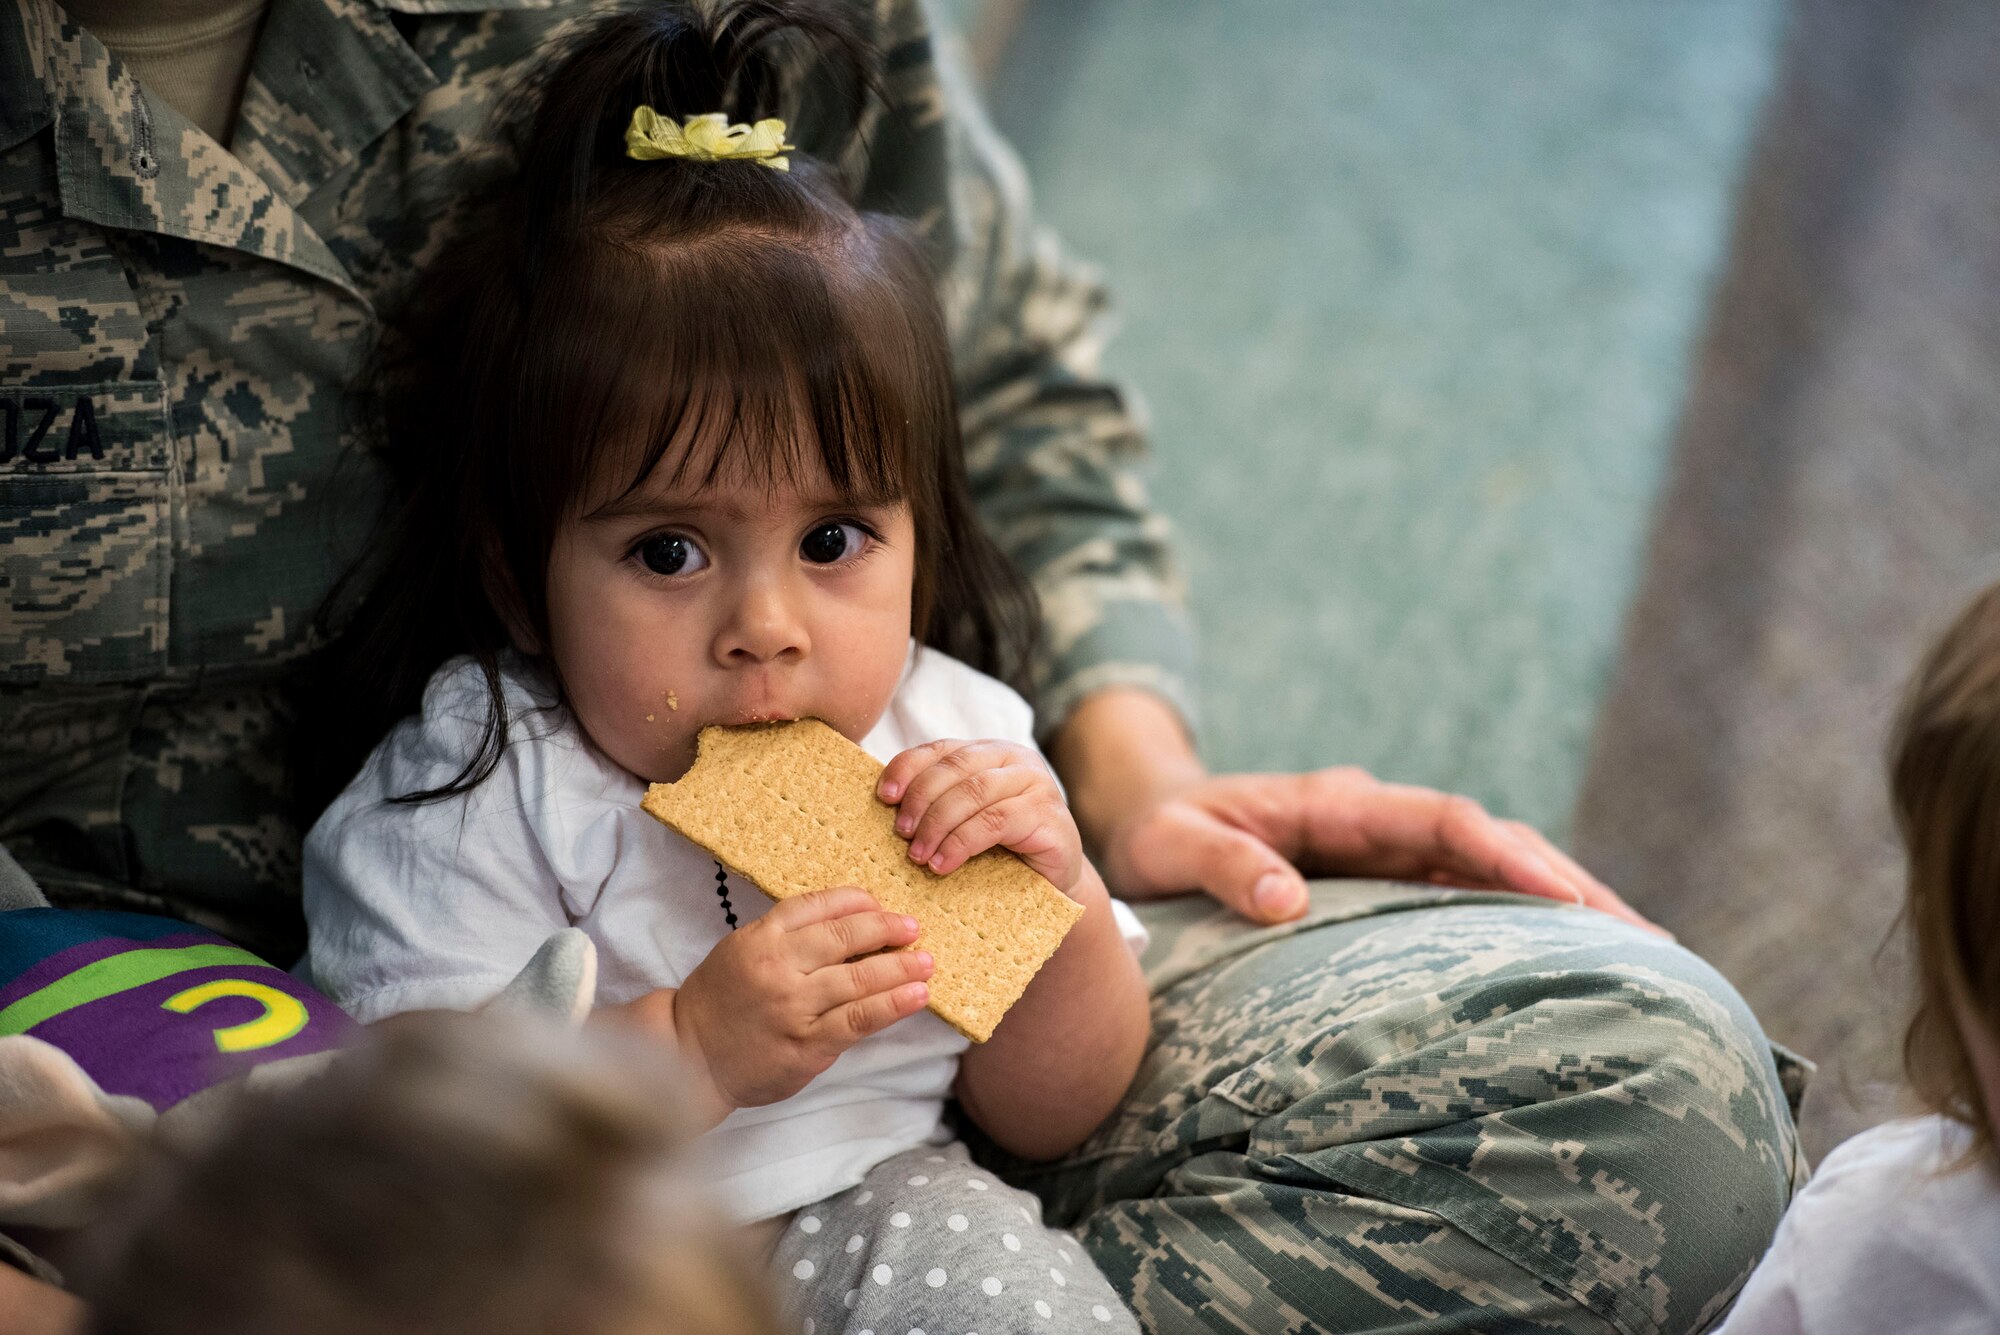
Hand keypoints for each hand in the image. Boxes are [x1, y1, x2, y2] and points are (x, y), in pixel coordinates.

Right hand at [672, 888, 934, 1109]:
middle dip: (886, 929)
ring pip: (859, 980)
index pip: (818, 906)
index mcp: (761, 937)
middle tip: (912, 928)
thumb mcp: (743, 948)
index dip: (857, 902)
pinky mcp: (807, 1045)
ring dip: (900, 967)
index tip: (881, 904)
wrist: (689, 1055)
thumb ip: (788, 934)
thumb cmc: (721, 999)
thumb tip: (852, 919)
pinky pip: (859, 1020)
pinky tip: (916, 996)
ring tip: (926, 962)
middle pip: (844, 938)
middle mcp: (778, 968)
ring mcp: (794, 1008)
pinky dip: (892, 1005)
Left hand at [877, 738, 1083, 892]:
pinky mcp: (1047, 814)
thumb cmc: (1003, 851)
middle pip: (955, 767)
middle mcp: (1014, 758)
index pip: (941, 749)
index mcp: (989, 752)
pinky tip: (943, 863)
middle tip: (901, 833)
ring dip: (938, 824)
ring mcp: (1035, 783)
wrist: (1054, 884)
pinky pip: (995, 822)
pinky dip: (962, 843)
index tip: (884, 797)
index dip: (907, 768)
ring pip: (974, 792)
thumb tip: (886, 802)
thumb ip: (939, 803)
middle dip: (921, 799)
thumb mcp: (966, 819)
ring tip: (918, 855)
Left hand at [1105, 767, 1658, 932]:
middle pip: (1493, 843)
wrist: (1145, 818)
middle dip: (1572, 885)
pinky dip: (1520, 925)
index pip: (1442, 821)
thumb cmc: (1157, 833)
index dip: (1507, 856)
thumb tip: (1288, 900)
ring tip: (1644, 960)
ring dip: (1564, 906)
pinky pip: (1465, 899)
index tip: (1567, 896)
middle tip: (1652, 941)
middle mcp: (1377, 821)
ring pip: (1492, 871)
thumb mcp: (1170, 844)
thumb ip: (1222, 863)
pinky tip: (1569, 969)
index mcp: (1338, 804)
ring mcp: (1386, 851)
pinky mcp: (1385, 883)